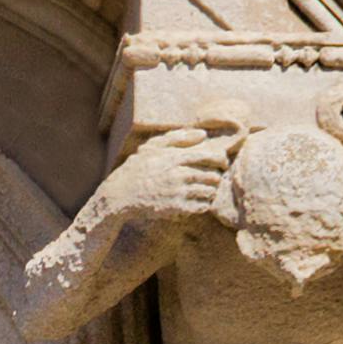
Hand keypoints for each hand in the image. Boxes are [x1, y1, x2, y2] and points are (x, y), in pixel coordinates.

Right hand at [98, 115, 244, 229]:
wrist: (120, 195)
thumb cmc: (137, 168)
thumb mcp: (153, 147)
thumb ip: (178, 137)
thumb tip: (203, 134)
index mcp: (175, 158)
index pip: (208, 156)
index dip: (220, 159)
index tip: (222, 162)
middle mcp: (179, 175)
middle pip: (211, 176)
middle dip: (217, 176)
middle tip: (215, 177)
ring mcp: (178, 193)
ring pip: (208, 192)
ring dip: (212, 190)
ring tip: (208, 189)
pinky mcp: (175, 209)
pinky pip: (200, 207)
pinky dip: (205, 204)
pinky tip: (200, 201)